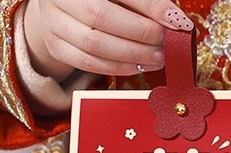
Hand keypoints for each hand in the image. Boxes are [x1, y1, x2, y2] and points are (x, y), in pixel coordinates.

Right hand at [23, 0, 194, 81]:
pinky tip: (138, 66)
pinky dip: (117, 67)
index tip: (177, 21)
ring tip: (158, 58)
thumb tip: (173, 20)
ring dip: (132, 55)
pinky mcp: (56, 46)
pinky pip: (88, 63)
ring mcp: (54, 22)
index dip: (150, 6)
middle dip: (141, 34)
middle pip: (102, 18)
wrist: (62, 4)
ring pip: (94, 45)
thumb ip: (143, 1)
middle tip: (167, 44)